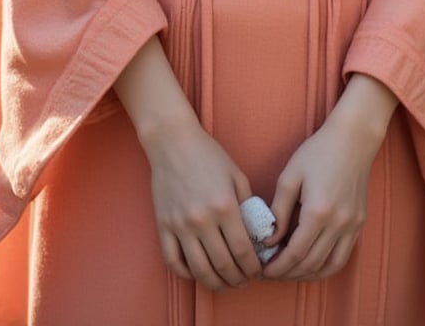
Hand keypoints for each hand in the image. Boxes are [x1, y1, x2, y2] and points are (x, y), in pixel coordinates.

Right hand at [144, 116, 261, 289]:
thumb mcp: (237, 175)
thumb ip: (249, 205)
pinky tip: (198, 273)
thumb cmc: (208, 155)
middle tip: (244, 281)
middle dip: (238, 279)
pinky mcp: (163, 226)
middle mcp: (202, 219)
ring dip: (215, 283)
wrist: (172, 141)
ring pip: (199, 270)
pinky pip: (173, 261)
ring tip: (225, 283)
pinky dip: (186, 273)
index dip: (253, 267)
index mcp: (224, 206)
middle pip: (223, 264)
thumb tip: (261, 233)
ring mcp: (180, 225)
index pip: (243, 250)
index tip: (258, 271)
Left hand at [263, 75, 395, 282]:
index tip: (263, 271)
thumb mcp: (290, 176)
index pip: (295, 253)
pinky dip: (326, 266)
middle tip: (270, 273)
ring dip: (307, 275)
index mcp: (318, 211)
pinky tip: (311, 263)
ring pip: (329, 266)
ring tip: (289, 272)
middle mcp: (339, 223)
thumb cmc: (318, 152)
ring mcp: (352, 225)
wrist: (353, 138)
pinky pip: (343, 257)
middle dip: (288, 274)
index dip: (277, 267)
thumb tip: (269, 240)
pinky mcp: (359, 223)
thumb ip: (278, 210)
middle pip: (311, 264)